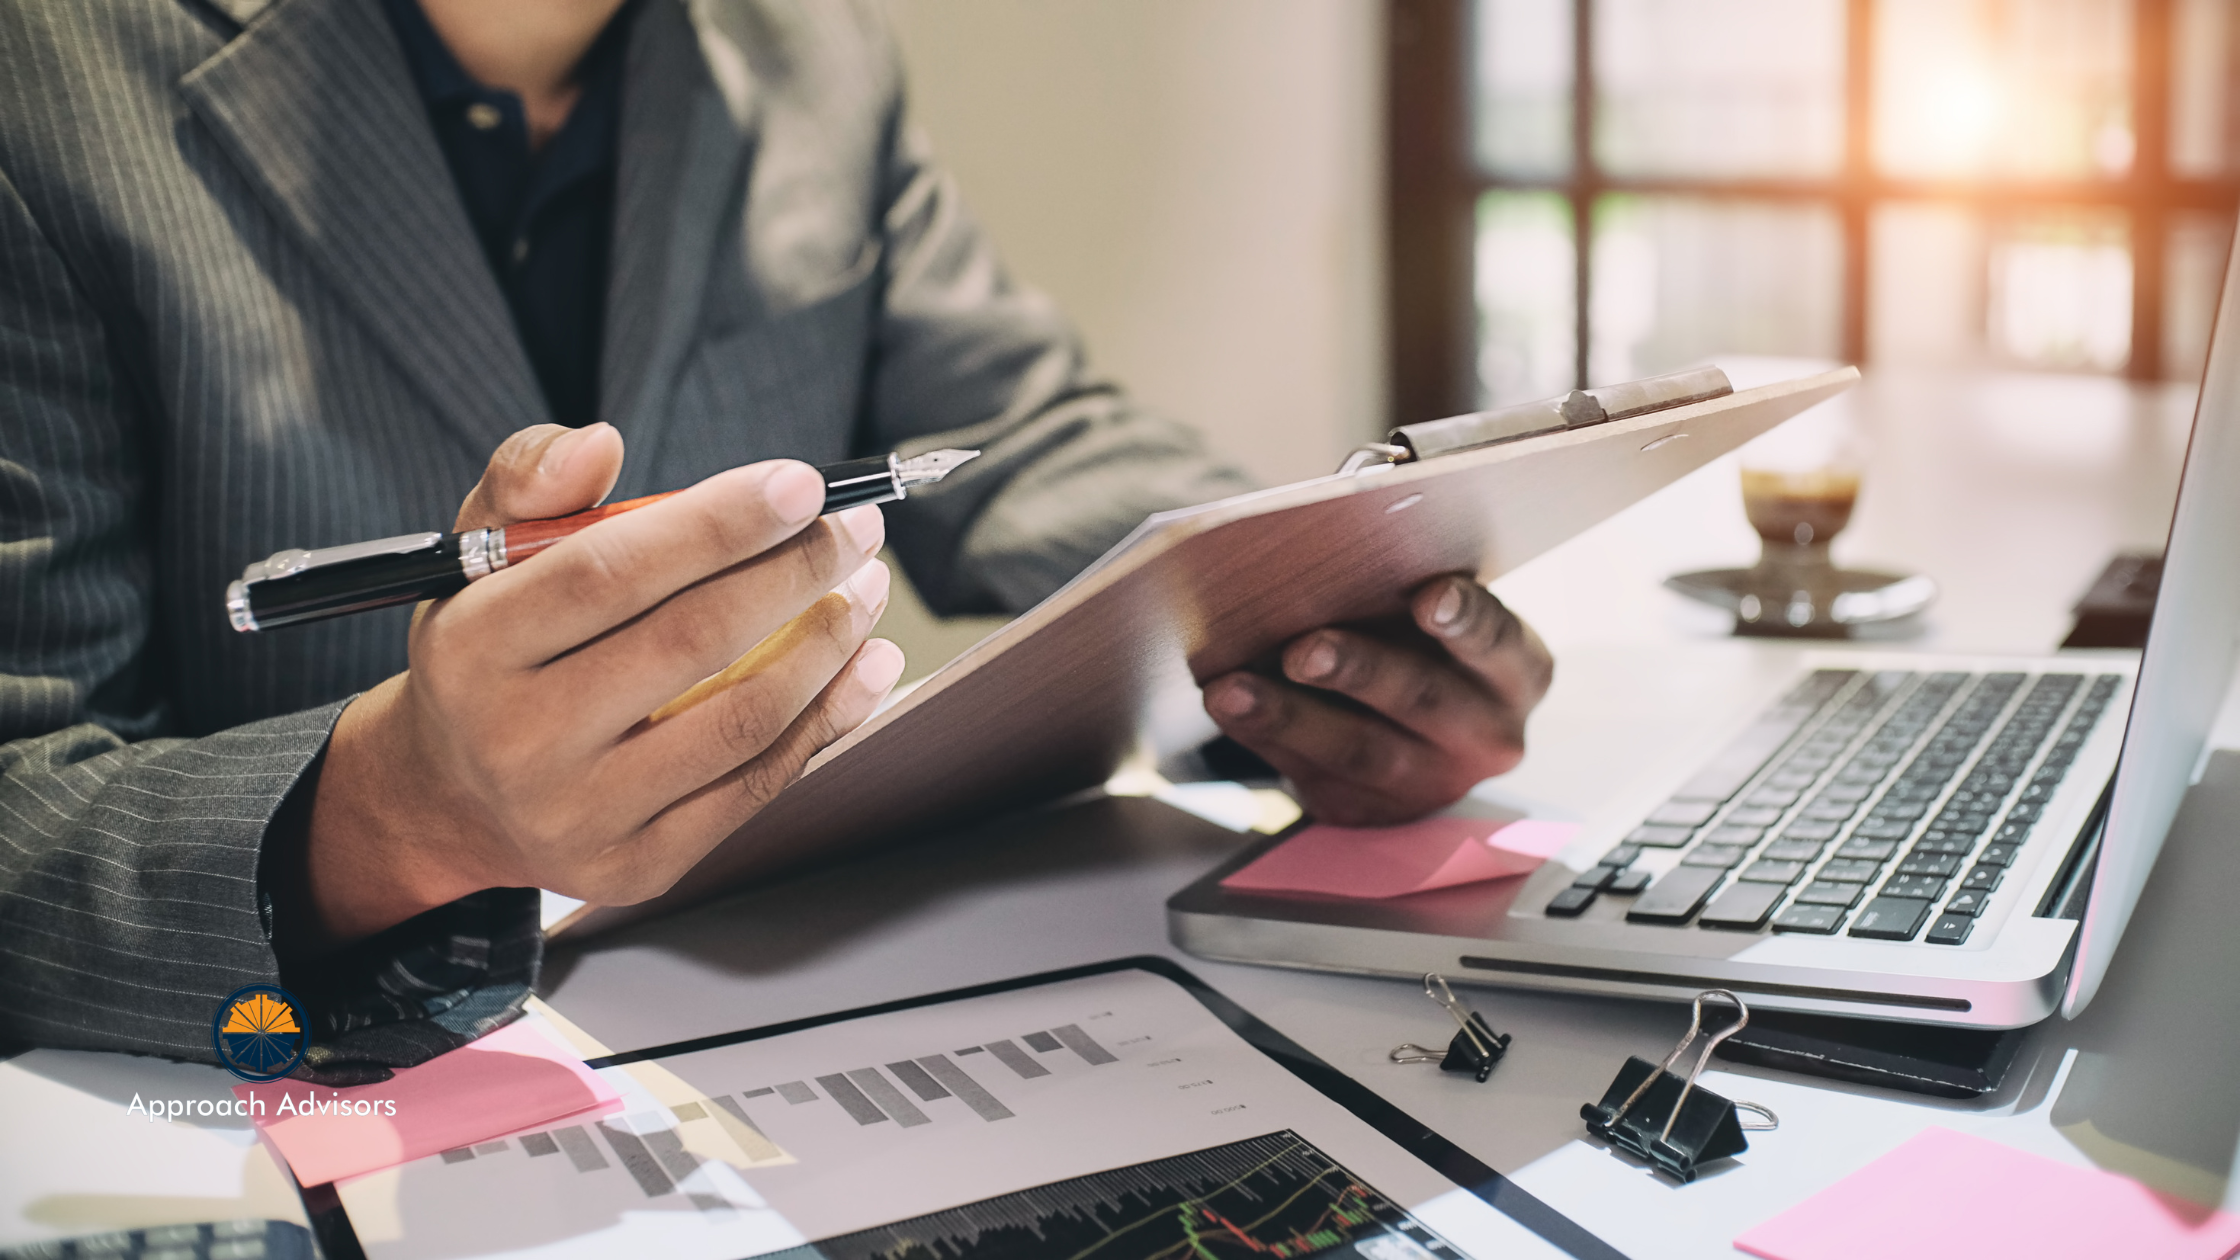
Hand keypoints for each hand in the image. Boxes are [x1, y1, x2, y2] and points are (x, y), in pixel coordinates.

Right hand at [299, 423, 904, 944]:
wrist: (454, 798)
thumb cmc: (489, 653)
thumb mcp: (477, 554)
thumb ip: (530, 480)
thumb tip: (600, 442)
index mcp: (474, 647)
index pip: (608, 572)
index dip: (717, 523)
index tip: (801, 483)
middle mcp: (520, 739)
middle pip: (691, 642)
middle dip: (796, 573)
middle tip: (855, 528)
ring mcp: (582, 813)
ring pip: (741, 720)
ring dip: (829, 646)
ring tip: (867, 589)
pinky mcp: (639, 864)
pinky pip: (757, 785)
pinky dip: (827, 719)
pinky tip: (865, 666)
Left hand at [1200, 576, 1552, 825]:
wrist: (1416, 727)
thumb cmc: (1422, 642)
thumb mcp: (1434, 613)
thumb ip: (1405, 584)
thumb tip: (1328, 547)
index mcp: (1517, 671)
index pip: (1497, 642)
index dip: (1465, 620)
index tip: (1430, 595)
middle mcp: (1486, 735)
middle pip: (1420, 699)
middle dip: (1358, 671)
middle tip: (1303, 649)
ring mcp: (1431, 783)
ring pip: (1358, 751)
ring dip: (1289, 717)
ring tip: (1233, 690)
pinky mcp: (1372, 811)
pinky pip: (1315, 776)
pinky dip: (1265, 738)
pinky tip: (1229, 709)